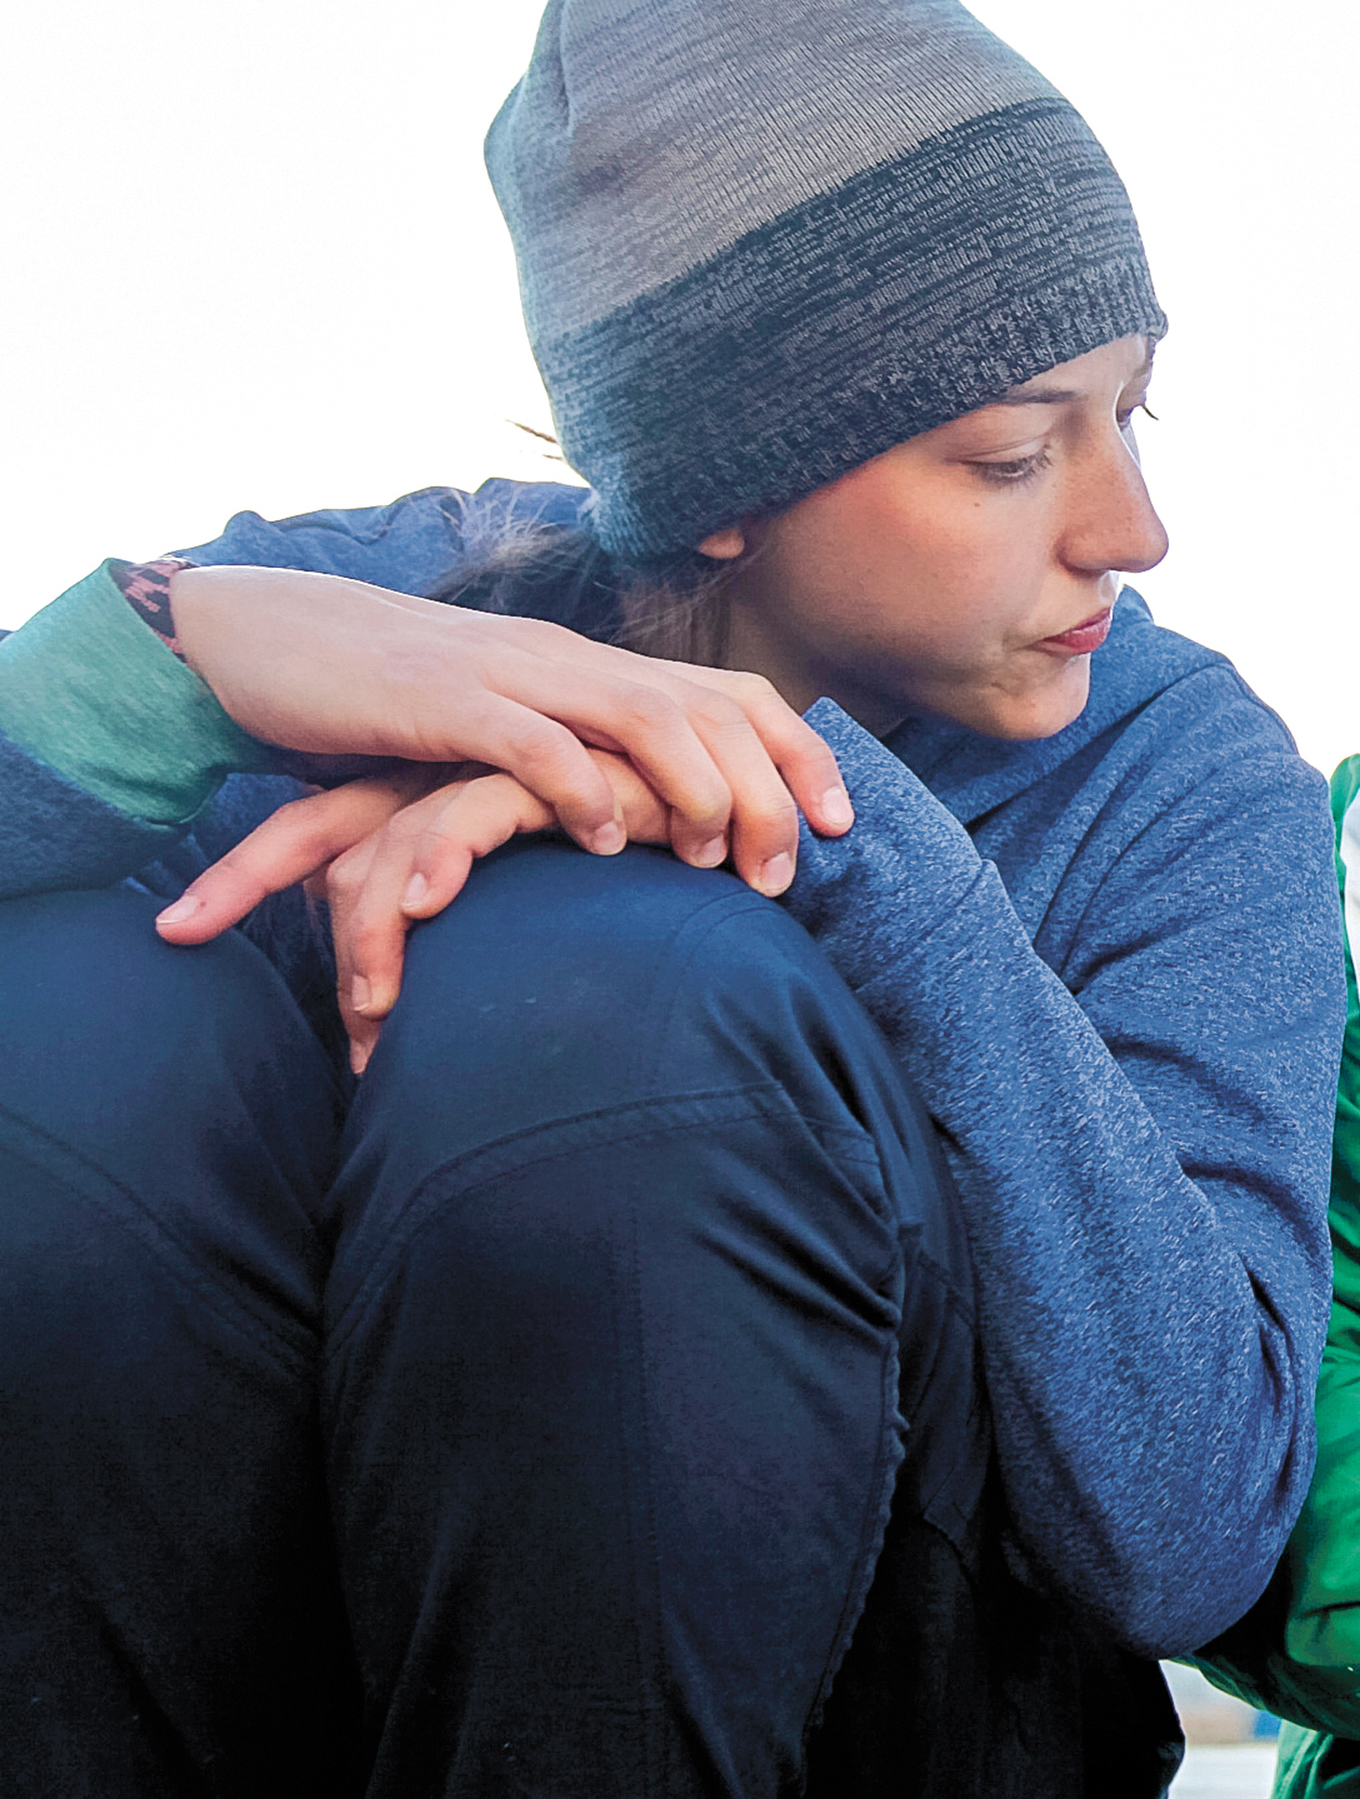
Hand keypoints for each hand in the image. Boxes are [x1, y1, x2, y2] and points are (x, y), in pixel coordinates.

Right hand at [163, 567, 849, 890]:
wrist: (267, 634)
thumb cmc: (393, 699)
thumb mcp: (511, 725)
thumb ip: (581, 758)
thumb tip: (658, 824)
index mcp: (593, 667)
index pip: (730, 695)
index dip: (799, 754)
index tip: (842, 827)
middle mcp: (568, 660)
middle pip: (706, 711)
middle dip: (763, 791)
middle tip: (781, 874)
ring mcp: (508, 672)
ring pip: (642, 714)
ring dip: (693, 790)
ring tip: (711, 859)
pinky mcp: (438, 699)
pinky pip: (528, 740)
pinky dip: (579, 788)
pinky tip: (603, 842)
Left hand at [184, 756, 695, 1069]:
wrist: (744, 798)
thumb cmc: (653, 861)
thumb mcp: (553, 902)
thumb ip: (490, 930)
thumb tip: (429, 1007)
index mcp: (430, 793)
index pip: (317, 827)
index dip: (245, 873)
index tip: (176, 926)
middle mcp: (441, 774)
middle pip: (322, 833)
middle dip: (278, 911)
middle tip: (329, 1033)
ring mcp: (485, 767)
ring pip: (383, 845)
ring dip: (369, 943)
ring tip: (377, 1017)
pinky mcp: (540, 765)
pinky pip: (460, 816)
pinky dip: (433, 866)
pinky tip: (422, 909)